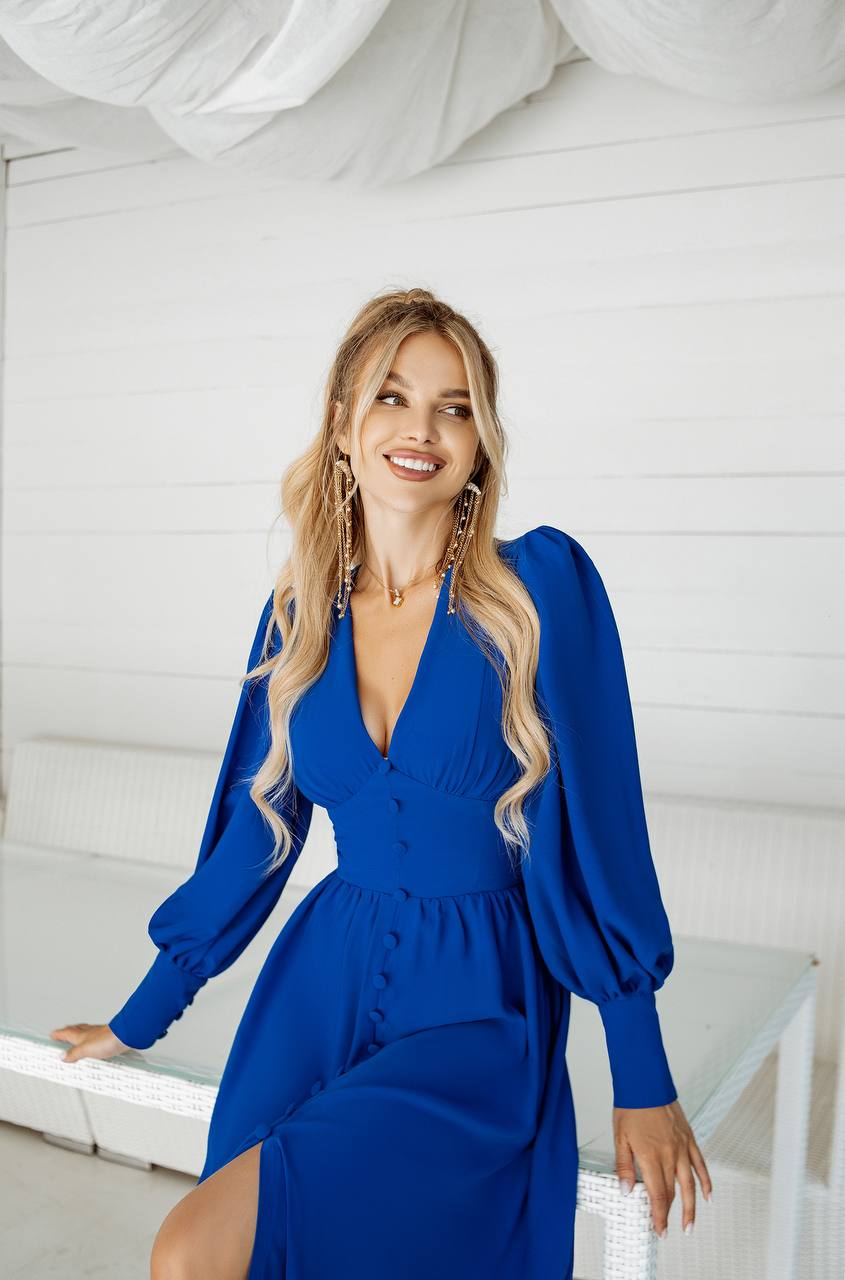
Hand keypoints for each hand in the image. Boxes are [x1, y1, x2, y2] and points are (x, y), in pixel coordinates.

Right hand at [49, 1023, 132, 1062]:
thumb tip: (62, 1057)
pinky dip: (91, 1040)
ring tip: (77, 1037)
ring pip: (86, 1032)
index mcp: (81, 1035)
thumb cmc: (107, 1040)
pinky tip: (95, 1043)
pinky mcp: (108, 1038)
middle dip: (68, 1031)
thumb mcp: (85, 1050)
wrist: (125, 1036)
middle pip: (76, 1030)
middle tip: (63, 1033)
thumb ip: (74, 1053)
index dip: (59, 1034)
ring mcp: (99, 1034)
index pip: (66, 1033)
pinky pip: (96, 1038)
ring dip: (79, 1034)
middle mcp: (89, 1033)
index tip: (52, 1034)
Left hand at [613, 1099, 711, 1237]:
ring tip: (689, 1225)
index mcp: (650, 1156)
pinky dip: (706, 1182)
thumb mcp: (620, 1137)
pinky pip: (701, 1165)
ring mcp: (682, 1147)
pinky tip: (707, 1196)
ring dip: (691, 1207)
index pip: (658, 1194)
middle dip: (670, 1215)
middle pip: (673, 1192)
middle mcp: (670, 1155)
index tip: (659, 1230)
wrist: (646, 1082)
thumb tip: (626, 1192)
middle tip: (668, 1231)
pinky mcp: (689, 1139)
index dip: (659, 1216)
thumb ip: (623, 1166)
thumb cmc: (631, 1107)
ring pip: (690, 1184)